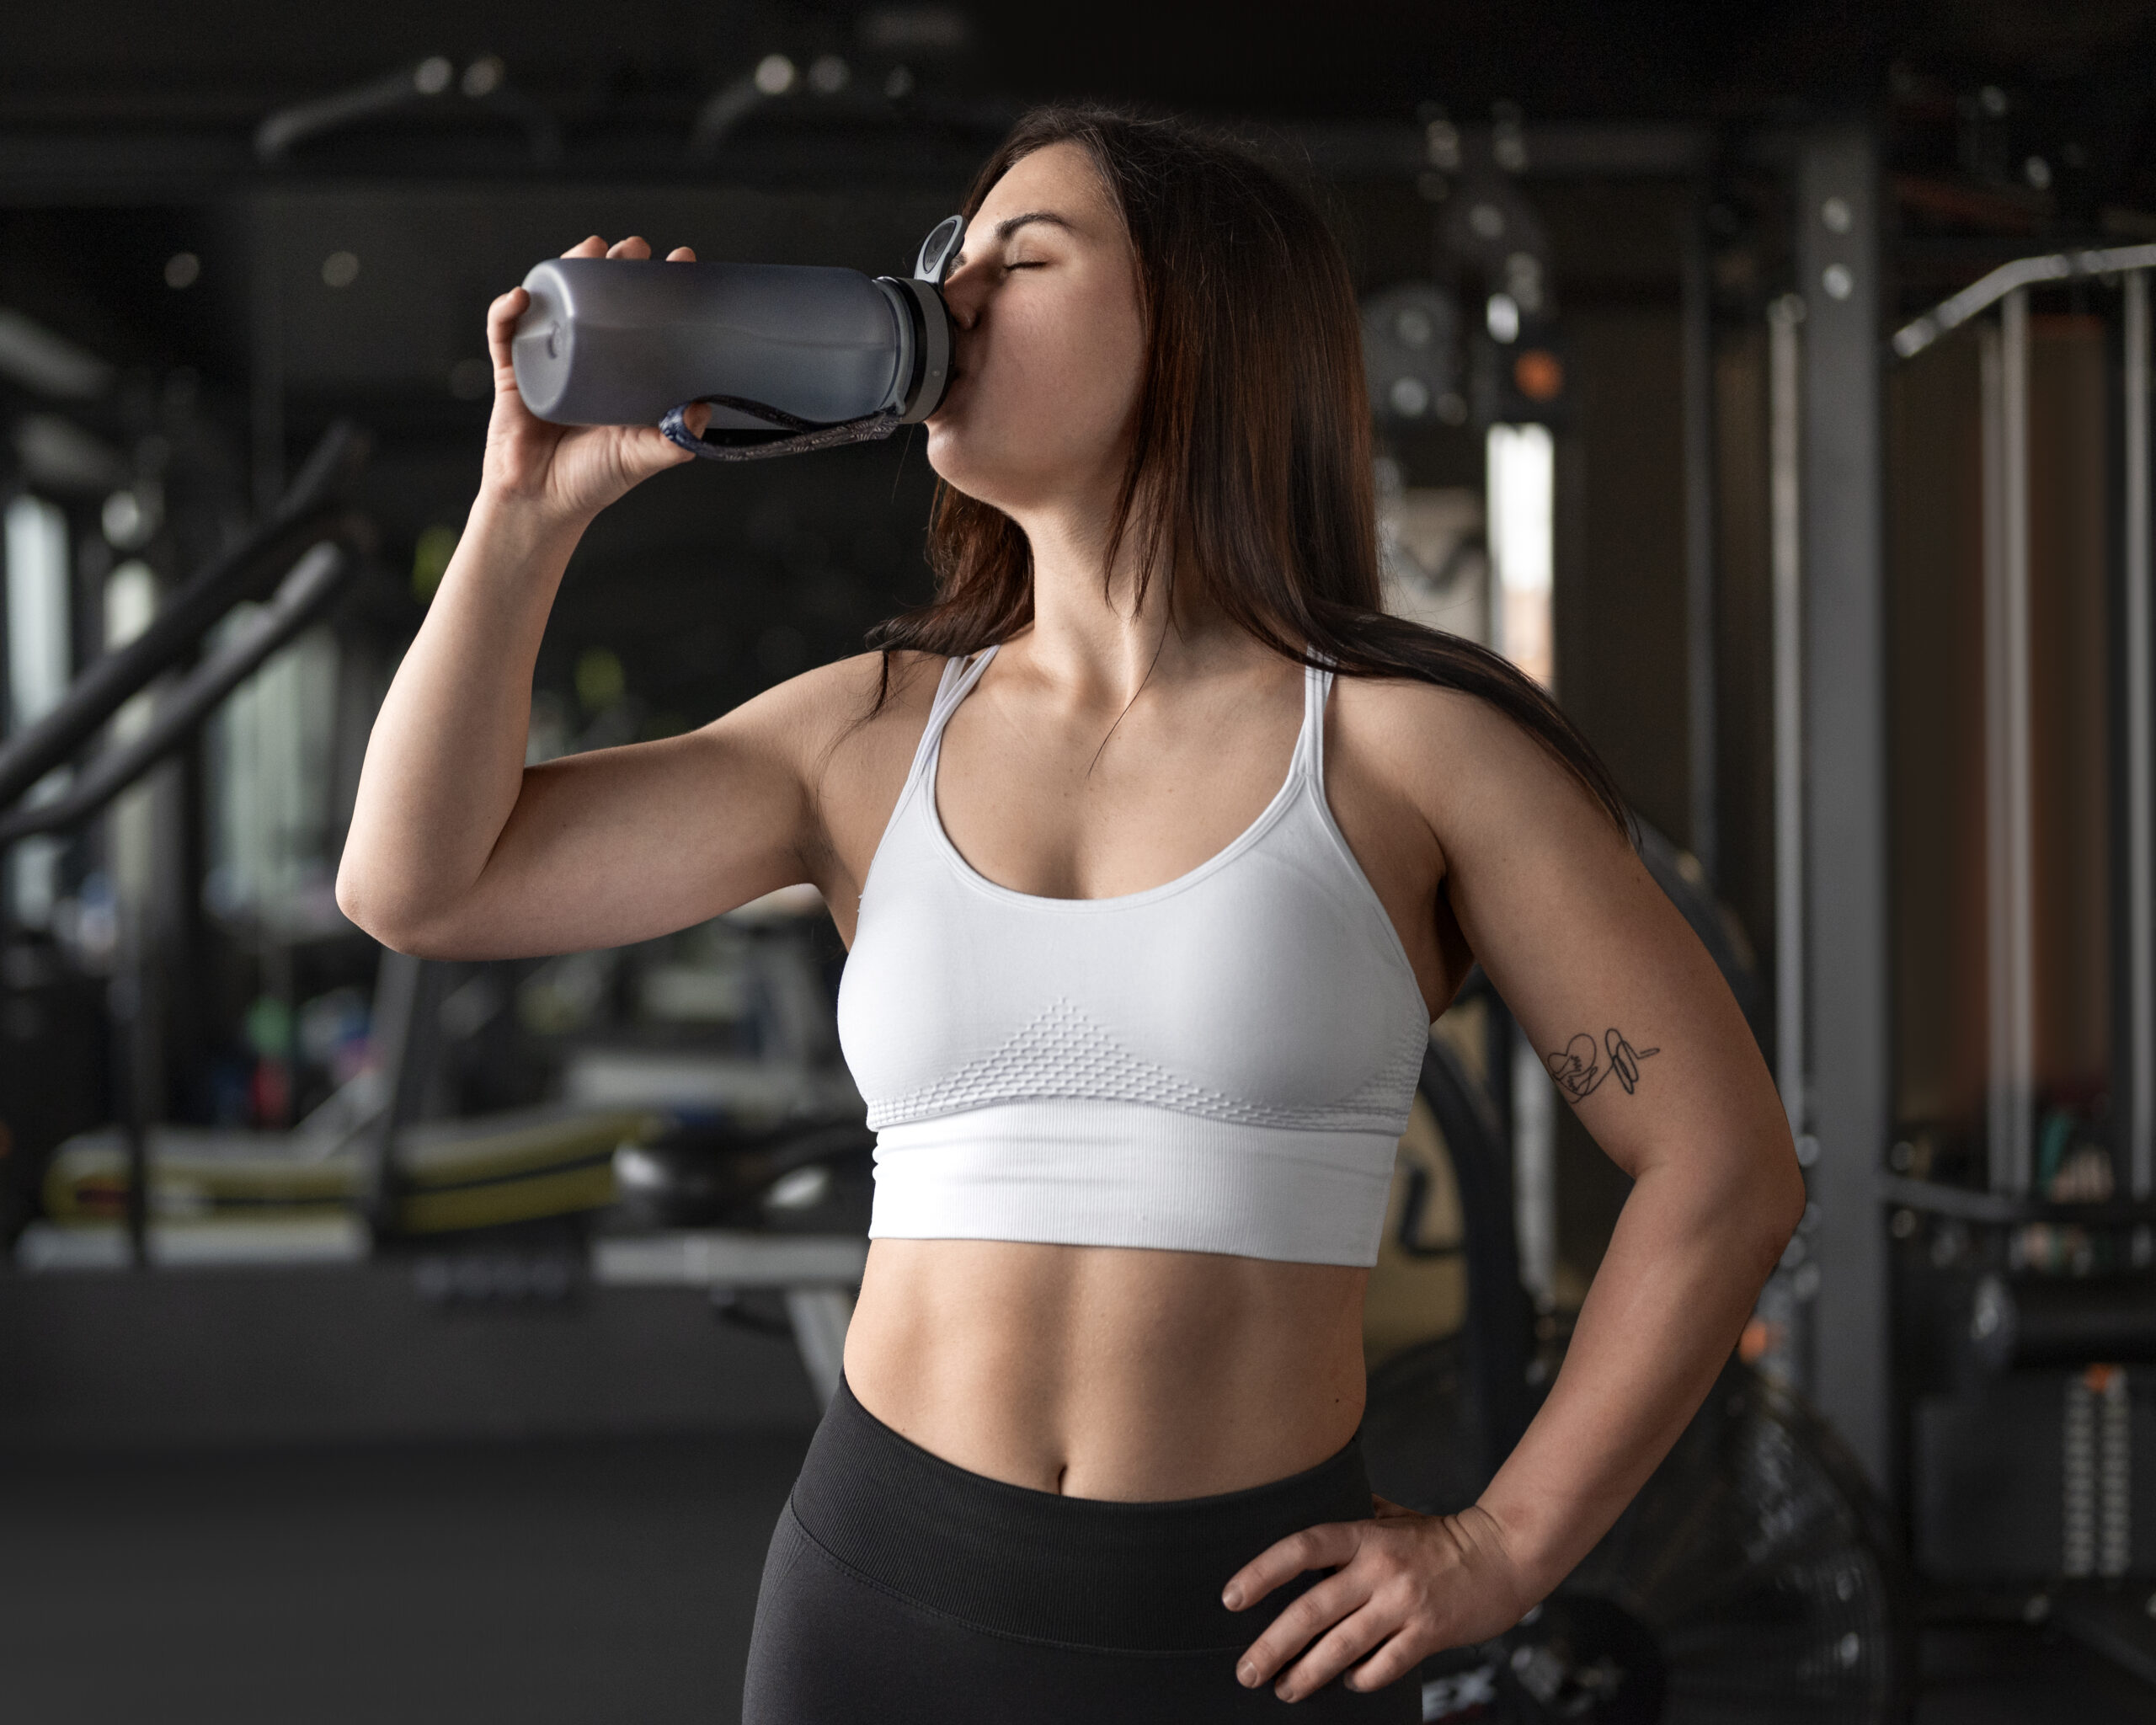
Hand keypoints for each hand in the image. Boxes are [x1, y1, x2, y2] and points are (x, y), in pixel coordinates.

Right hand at [479, 234, 709, 524]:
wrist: (541, 505)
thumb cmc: (593, 481)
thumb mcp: (642, 456)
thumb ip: (674, 440)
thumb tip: (705, 409)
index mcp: (618, 373)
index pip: (641, 317)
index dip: (658, 287)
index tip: (681, 261)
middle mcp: (584, 359)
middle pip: (597, 297)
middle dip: (615, 265)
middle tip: (635, 248)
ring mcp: (545, 361)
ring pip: (553, 302)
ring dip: (566, 268)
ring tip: (589, 248)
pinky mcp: (510, 374)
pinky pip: (503, 334)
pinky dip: (507, 311)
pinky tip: (522, 296)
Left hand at [1222, 1497, 1535, 1702]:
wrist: (1504, 1555)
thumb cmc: (1442, 1538)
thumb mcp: (1394, 1518)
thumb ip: (1355, 1519)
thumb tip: (1312, 1508)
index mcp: (1364, 1535)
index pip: (1301, 1549)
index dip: (1262, 1572)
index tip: (1231, 1598)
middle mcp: (1379, 1568)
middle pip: (1311, 1610)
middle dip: (1272, 1646)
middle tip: (1246, 1671)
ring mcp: (1404, 1603)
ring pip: (1342, 1647)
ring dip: (1306, 1674)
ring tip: (1284, 1689)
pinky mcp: (1428, 1633)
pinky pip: (1383, 1666)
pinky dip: (1360, 1679)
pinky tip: (1347, 1684)